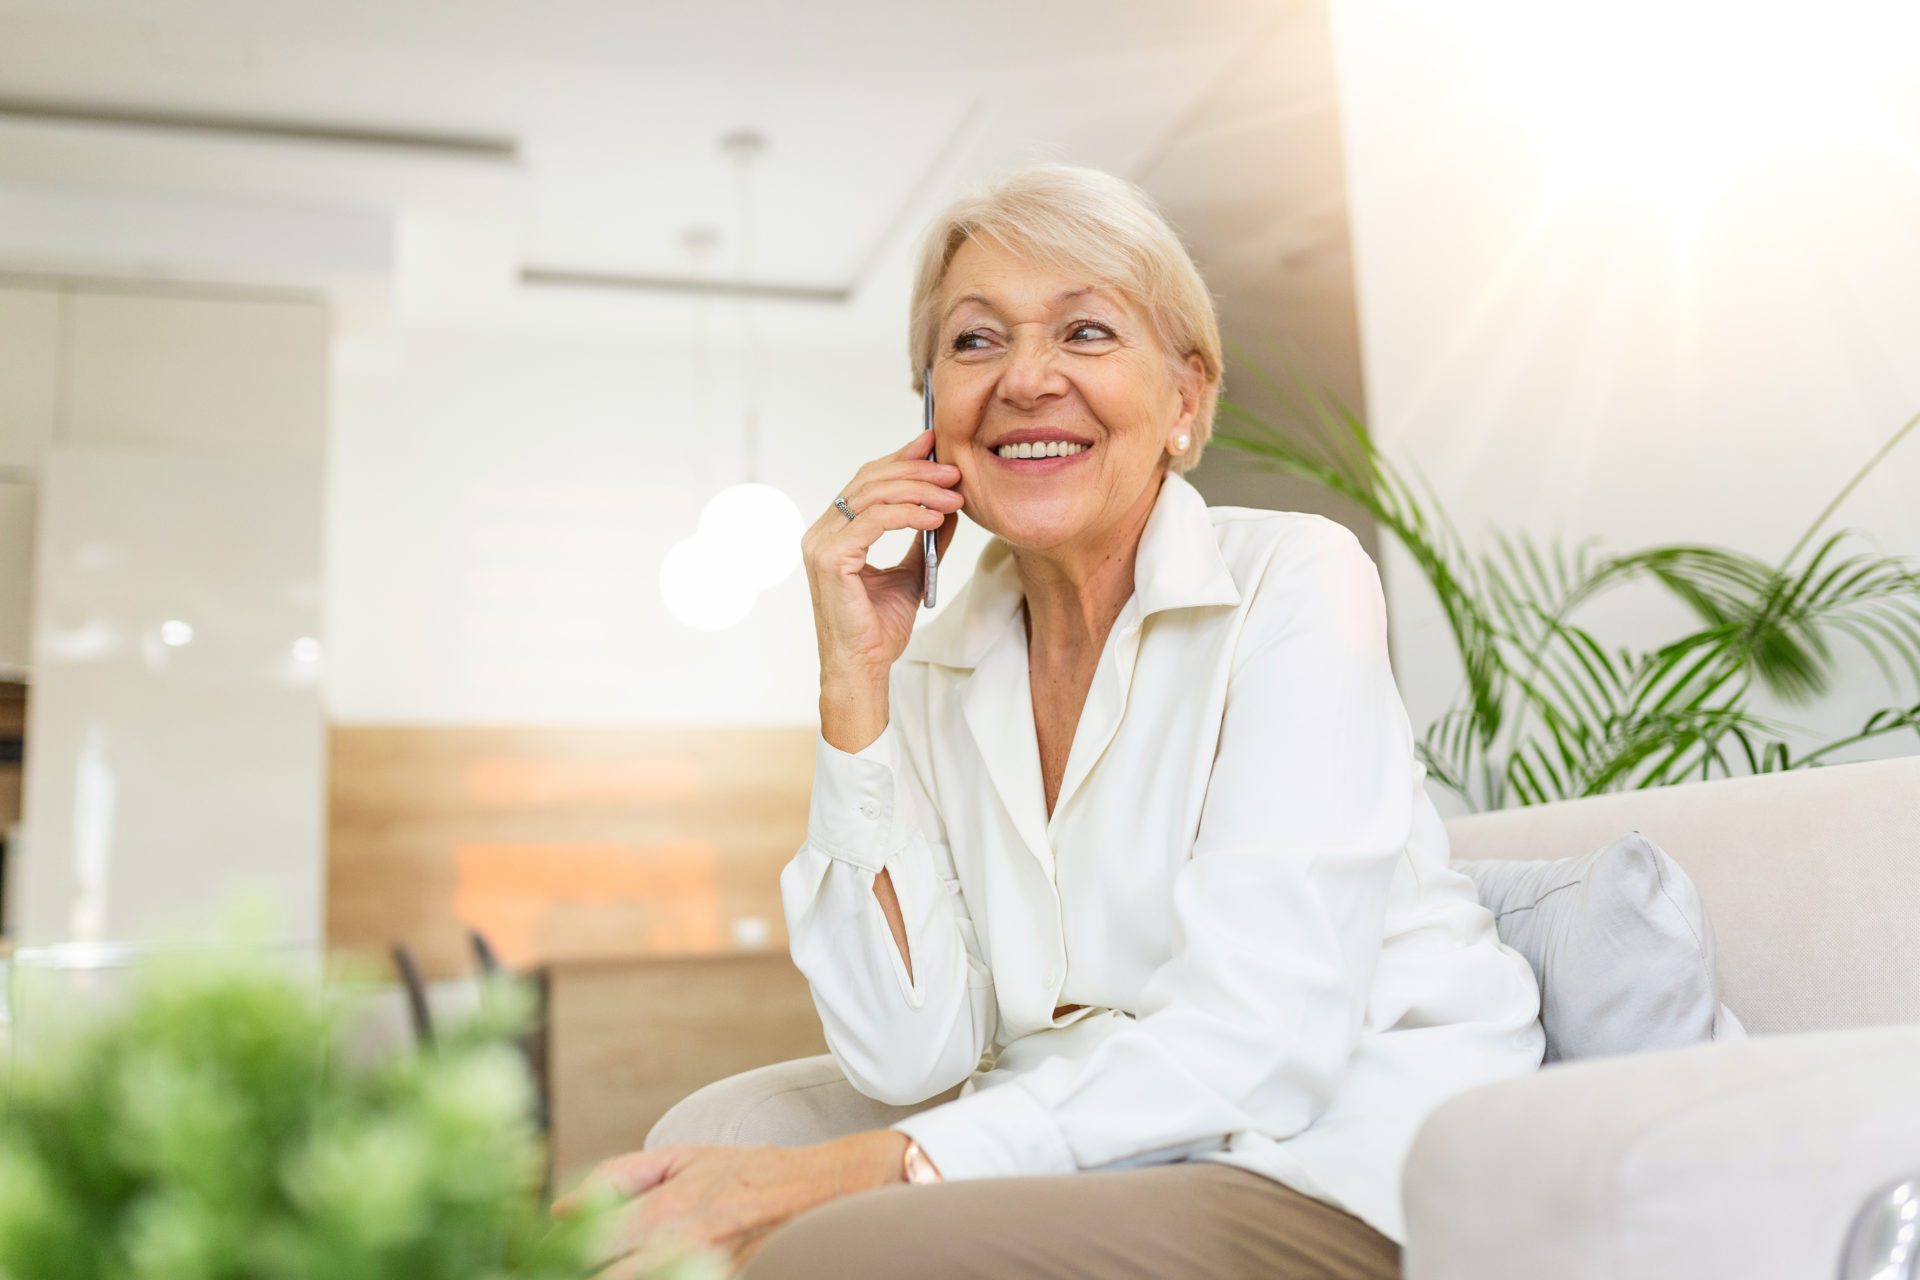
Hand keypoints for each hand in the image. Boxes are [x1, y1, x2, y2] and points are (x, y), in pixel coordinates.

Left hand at [557, 1131, 909, 1276]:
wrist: (826, 1194)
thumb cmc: (751, 1174)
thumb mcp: (685, 1158)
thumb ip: (618, 1177)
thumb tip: (559, 1208)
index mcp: (664, 1213)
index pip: (583, 1249)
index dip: (551, 1256)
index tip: (536, 1257)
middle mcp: (681, 1252)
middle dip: (576, 1273)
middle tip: (551, 1269)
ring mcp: (707, 1276)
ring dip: (616, 1276)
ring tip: (613, 1262)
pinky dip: (659, 1279)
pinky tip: (652, 1268)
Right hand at [802, 428, 961, 741]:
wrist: (864, 668)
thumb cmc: (879, 627)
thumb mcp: (913, 573)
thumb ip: (926, 538)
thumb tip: (949, 505)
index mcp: (834, 531)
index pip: (867, 481)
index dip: (901, 459)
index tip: (934, 444)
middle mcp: (822, 532)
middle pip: (870, 481)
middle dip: (916, 470)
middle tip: (953, 470)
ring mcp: (821, 544)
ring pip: (873, 495)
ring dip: (919, 490)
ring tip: (953, 495)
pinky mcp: (831, 559)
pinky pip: (874, 520)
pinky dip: (908, 514)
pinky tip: (936, 517)